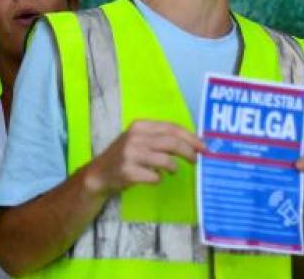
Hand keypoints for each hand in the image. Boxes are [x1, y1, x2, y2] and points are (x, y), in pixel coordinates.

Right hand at [83, 120, 204, 195]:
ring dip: (174, 168)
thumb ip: (160, 138)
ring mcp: (131, 154)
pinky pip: (155, 176)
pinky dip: (159, 178)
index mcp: (140, 125)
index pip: (172, 128)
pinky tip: (155, 178)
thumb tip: (192, 143)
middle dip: (189, 152)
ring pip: (166, 160)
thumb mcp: (139, 139)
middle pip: (172, 142)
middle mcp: (135, 137)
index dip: (191, 137)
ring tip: (172, 171)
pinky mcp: (128, 172)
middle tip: (196, 161)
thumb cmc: (126, 156)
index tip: (204, 147)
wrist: (100, 174)